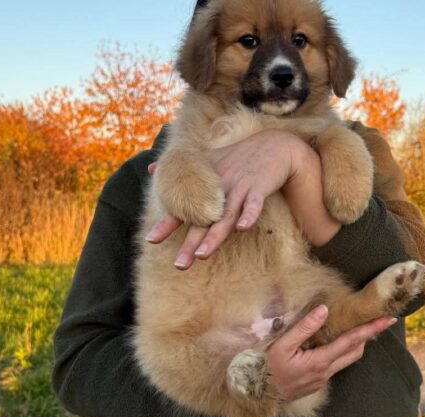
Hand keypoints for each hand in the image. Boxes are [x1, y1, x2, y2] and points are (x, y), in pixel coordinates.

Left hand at [145, 130, 337, 269]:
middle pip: (203, 220)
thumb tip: (150, 168)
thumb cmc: (237, 155)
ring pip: (226, 216)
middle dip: (191, 243)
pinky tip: (242, 229)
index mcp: (204, 184)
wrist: (274, 145)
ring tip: (202, 256)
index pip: (181, 206)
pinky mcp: (259, 187)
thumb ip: (179, 168)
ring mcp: (239, 187)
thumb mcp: (206, 158)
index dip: (166, 223)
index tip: (151, 240)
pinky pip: (254, 204)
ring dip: (214, 236)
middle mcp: (219, 187)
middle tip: (180, 265)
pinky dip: (249, 215)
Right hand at [266, 305, 396, 401]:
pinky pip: (335, 365)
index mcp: (319, 361)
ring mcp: (322, 379)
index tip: (387, 319)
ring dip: (355, 344)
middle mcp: (325, 372)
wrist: (256, 394)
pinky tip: (335, 343)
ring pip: (347, 360)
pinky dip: (341, 352)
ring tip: (359, 329)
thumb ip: (305, 328)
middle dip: (369, 336)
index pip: (351, 341)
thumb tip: (324, 310)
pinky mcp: (316, 383)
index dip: (370, 329)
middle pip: (355, 352)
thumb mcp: (282, 345)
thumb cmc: (266, 367)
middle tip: (379, 321)